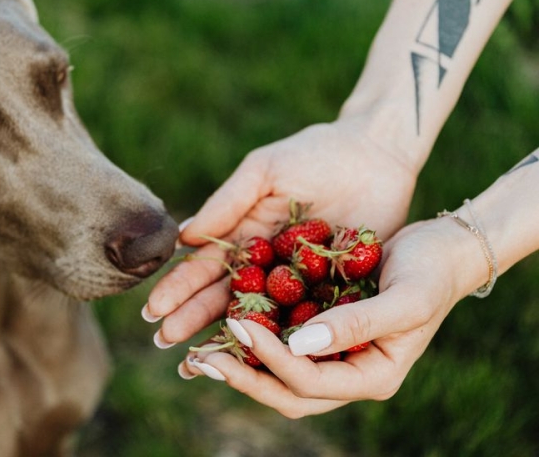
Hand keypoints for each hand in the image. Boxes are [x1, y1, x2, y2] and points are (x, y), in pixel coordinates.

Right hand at [144, 116, 417, 345]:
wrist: (377, 153)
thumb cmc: (315, 154)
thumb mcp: (265, 171)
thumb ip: (227, 202)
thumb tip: (182, 237)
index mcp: (244, 234)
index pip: (204, 267)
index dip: (178, 289)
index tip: (153, 311)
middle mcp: (265, 264)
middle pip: (223, 297)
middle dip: (192, 320)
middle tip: (163, 344)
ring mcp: (298, 282)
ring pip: (258, 317)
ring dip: (229, 340)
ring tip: (199, 363)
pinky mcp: (333, 292)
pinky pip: (306, 320)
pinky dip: (285, 342)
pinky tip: (264, 364)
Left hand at [172, 217, 473, 417]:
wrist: (441, 249)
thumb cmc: (431, 272)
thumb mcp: (405, 300)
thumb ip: (357, 325)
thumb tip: (300, 346)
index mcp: (371, 376)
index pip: (309, 383)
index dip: (270, 360)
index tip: (238, 326)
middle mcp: (347, 372)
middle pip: (286, 390)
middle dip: (242, 376)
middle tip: (199, 358)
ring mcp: (331, 353)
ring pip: (278, 372)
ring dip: (239, 362)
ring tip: (198, 349)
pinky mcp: (319, 328)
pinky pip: (279, 340)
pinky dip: (252, 335)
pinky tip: (222, 319)